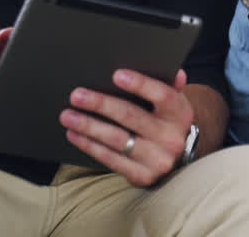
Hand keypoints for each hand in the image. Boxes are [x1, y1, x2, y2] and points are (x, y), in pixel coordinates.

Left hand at [61, 69, 194, 186]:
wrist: (178, 159)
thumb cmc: (167, 121)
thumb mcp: (174, 103)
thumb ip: (170, 86)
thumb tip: (175, 73)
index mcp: (181, 113)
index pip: (162, 95)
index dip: (140, 84)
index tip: (116, 75)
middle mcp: (171, 138)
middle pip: (131, 116)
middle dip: (101, 104)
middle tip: (76, 95)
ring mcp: (157, 160)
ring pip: (117, 140)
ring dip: (89, 126)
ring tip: (68, 116)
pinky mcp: (143, 176)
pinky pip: (111, 159)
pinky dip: (90, 146)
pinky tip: (75, 135)